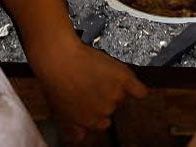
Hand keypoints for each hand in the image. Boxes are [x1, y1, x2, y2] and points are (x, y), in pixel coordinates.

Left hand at [33, 42, 147, 142]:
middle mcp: (105, 111)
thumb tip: (81, 137)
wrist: (60, 58)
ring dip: (113, 87)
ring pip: (121, 95)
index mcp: (90, 122)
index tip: (90, 100)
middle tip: (90, 83)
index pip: (102, 122)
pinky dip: (138, 89)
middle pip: (111, 107)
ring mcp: (115, 95)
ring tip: (96, 73)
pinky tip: (130, 85)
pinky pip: (139, 90)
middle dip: (103, 97)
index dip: (96, 110)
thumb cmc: (55, 81)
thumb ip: (73, 129)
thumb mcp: (59, 111)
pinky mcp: (123, 78)